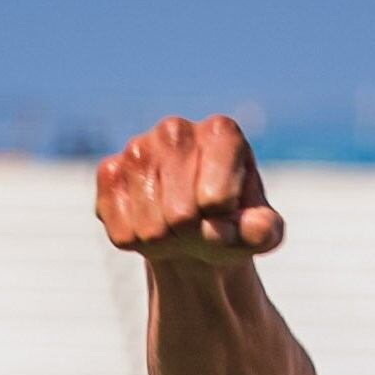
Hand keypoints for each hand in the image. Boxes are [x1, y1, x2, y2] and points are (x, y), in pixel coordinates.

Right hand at [95, 115, 284, 265]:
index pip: (217, 199)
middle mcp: (175, 130)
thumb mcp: (261, 232)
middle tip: (200, 227)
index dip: (224, 223)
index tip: (227, 214)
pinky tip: (150, 224)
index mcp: (221, 133)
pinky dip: (138, 243)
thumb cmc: (233, 223)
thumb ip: (265, 231)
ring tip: (177, 228)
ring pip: (150, 228)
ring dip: (167, 243)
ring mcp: (137, 148)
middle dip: (193, 237)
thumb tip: (255, 229)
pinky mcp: (109, 173)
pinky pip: (122, 232)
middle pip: (181, 216)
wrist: (193, 227)